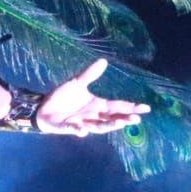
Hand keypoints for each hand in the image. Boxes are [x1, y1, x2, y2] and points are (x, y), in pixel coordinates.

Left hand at [35, 59, 150, 135]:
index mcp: (98, 105)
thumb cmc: (62, 97)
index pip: (118, 106)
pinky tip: (83, 130)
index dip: (131, 107)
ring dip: (108, 126)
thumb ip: (90, 74)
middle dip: (123, 119)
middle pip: (112, 119)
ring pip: (98, 127)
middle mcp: (93, 116)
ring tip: (119, 123)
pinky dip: (78, 130)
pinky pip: (74, 129)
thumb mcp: (76, 83)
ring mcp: (82, 123)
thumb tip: (103, 61)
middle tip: (136, 119)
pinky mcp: (68, 127)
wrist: (43, 107)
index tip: (146, 108)